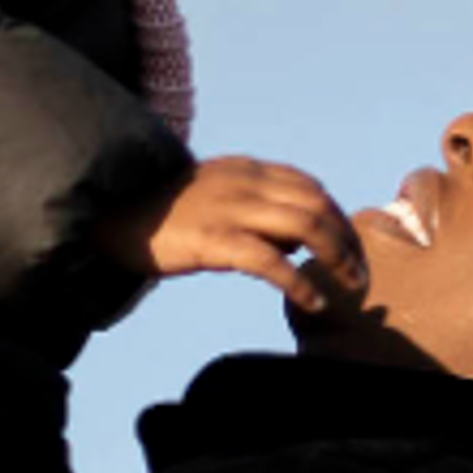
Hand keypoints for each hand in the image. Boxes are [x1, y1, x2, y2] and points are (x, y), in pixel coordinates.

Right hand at [97, 157, 366, 315]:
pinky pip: (269, 261)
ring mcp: (230, 210)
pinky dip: (298, 282)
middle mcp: (245, 183)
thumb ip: (258, 208)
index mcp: (247, 170)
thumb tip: (299, 241)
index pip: (311, 188)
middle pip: (318, 206)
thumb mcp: (217, 196)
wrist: (112, 213)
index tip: (352, 250)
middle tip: (360, 276)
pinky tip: (312, 302)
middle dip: (348, 241)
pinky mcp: (213, 240)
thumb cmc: (164, 214)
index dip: (339, 218)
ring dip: (336, 258)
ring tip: (349, 288)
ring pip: (304, 226)